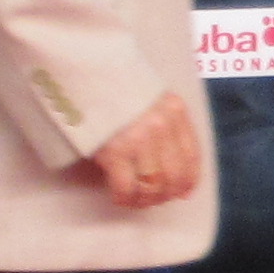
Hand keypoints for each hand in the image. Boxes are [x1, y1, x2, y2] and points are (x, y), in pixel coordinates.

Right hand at [86, 91, 203, 210]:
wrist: (82, 71)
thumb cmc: (113, 84)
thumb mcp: (149, 95)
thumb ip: (163, 121)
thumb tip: (172, 164)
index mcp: (174, 110)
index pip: (192, 154)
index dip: (189, 179)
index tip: (183, 192)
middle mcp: (162, 126)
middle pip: (174, 175)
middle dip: (166, 194)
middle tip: (155, 200)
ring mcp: (139, 139)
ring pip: (152, 185)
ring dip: (145, 199)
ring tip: (136, 201)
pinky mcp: (115, 151)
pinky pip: (126, 186)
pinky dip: (125, 198)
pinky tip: (120, 198)